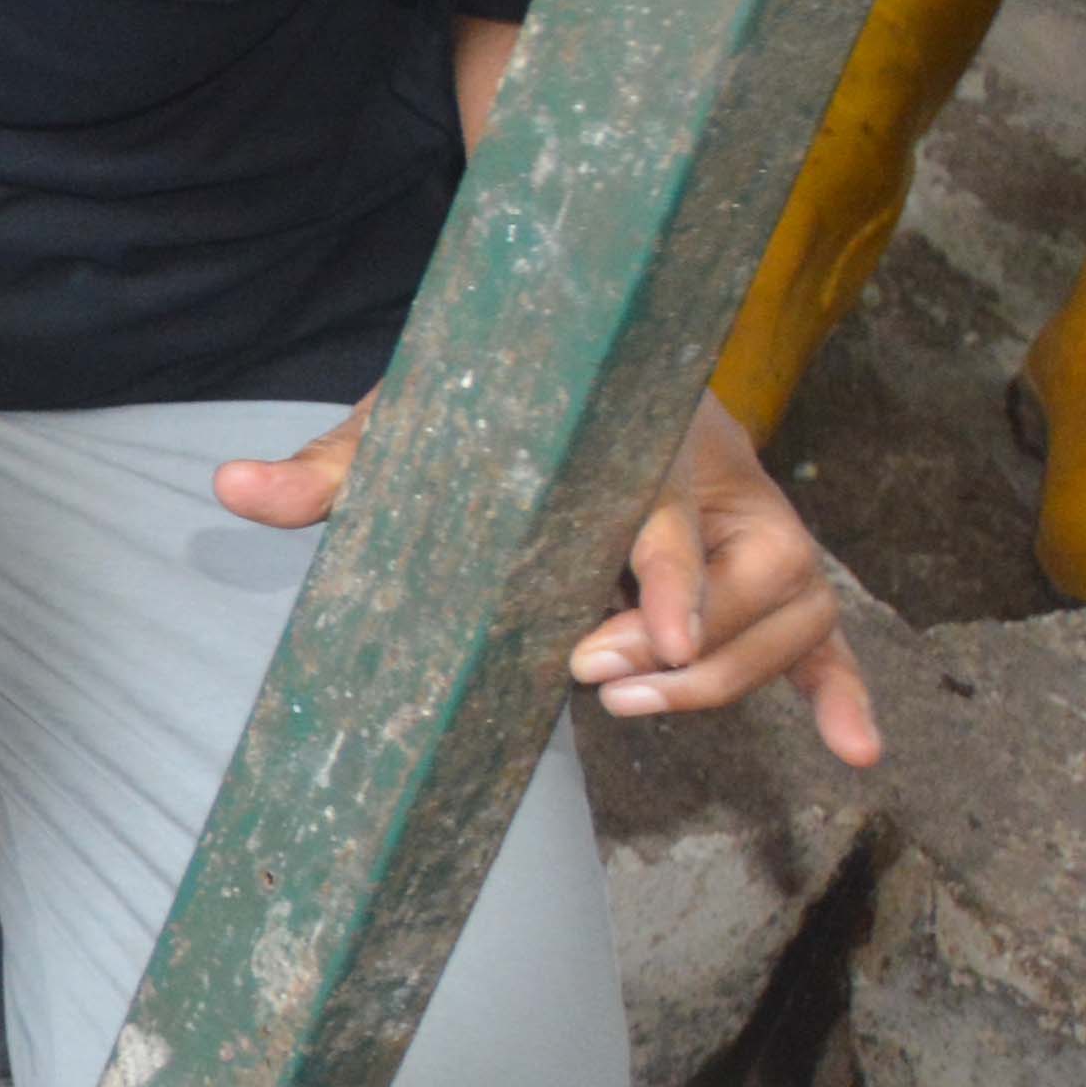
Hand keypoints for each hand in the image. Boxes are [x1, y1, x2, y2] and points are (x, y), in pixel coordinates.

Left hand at [213, 392, 880, 765]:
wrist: (578, 333)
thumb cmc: (497, 391)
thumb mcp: (412, 418)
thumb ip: (333, 465)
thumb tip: (231, 489)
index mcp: (640, 433)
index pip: (671, 514)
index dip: (671, 582)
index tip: (648, 644)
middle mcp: (719, 475)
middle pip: (758, 570)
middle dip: (692, 638)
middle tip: (593, 677)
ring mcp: (753, 522)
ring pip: (800, 603)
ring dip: (740, 671)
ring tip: (635, 704)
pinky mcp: (762, 567)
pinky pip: (821, 634)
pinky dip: (840, 689)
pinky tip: (854, 753)